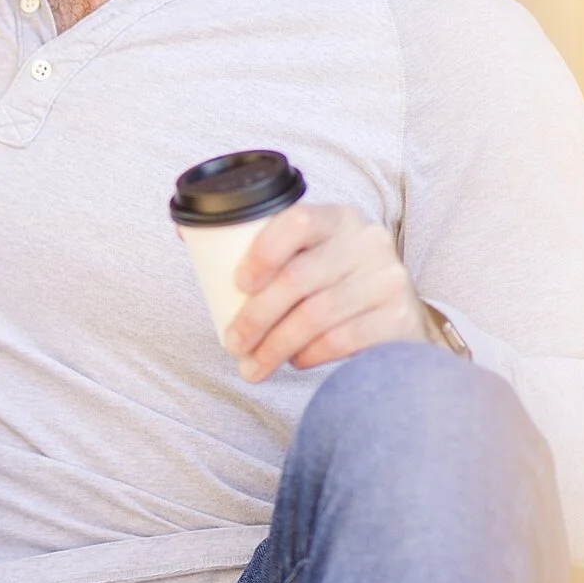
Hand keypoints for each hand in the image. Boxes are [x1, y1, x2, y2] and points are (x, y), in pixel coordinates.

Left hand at [224, 203, 431, 382]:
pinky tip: (295, 362)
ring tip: (253, 365)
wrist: (399, 316)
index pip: (297, 221)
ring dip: (275, 346)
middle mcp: (368, 241)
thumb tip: (184, 232)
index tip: (237, 285)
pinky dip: (309, 355)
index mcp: (338, 218)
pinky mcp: (398, 318)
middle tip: (233, 343)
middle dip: (256, 317)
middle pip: (298, 279)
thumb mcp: (311, 252)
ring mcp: (388, 279)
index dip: (262, 252)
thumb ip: (260, 242)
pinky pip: (341, 340)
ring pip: (315, 316)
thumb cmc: (336, 282)